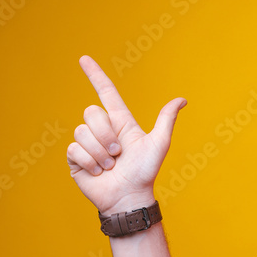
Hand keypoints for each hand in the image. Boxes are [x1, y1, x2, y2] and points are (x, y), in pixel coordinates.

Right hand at [66, 55, 185, 214]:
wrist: (129, 197)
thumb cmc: (145, 171)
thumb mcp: (159, 143)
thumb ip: (166, 120)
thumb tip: (182, 99)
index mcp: (120, 122)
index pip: (106, 93)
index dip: (96, 75)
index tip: (84, 58)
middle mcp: (103, 130)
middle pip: (92, 113)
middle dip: (105, 134)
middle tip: (118, 154)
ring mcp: (88, 144)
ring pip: (82, 132)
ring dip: (99, 152)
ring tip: (110, 165)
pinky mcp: (76, 158)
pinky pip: (74, 149)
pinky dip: (89, 162)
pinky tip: (98, 172)